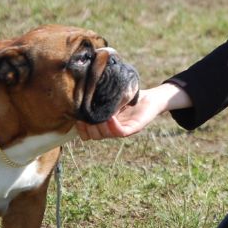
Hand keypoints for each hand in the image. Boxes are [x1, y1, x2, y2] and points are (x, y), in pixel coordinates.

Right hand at [75, 83, 190, 140]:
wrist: (151, 97)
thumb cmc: (128, 94)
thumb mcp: (109, 95)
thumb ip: (96, 97)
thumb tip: (76, 92)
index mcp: (104, 124)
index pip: (87, 134)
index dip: (80, 128)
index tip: (76, 117)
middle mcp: (111, 129)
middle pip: (94, 136)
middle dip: (87, 126)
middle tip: (87, 114)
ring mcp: (122, 129)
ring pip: (105, 134)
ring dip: (99, 125)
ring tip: (98, 114)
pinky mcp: (134, 128)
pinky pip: (120, 132)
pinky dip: (113, 125)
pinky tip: (110, 116)